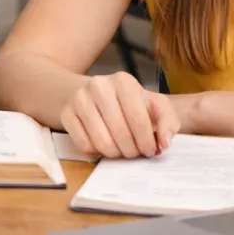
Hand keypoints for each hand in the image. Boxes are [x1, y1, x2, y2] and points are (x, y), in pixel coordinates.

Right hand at [60, 71, 180, 158]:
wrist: (92, 94)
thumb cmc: (128, 103)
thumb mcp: (153, 105)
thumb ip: (167, 121)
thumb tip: (164, 142)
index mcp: (124, 81)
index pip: (139, 120)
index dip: (147, 141)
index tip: (151, 150)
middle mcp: (99, 85)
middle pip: (120, 133)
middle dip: (132, 150)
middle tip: (135, 153)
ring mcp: (79, 99)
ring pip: (101, 142)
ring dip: (115, 154)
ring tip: (120, 150)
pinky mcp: (66, 113)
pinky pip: (84, 145)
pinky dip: (96, 153)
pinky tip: (103, 146)